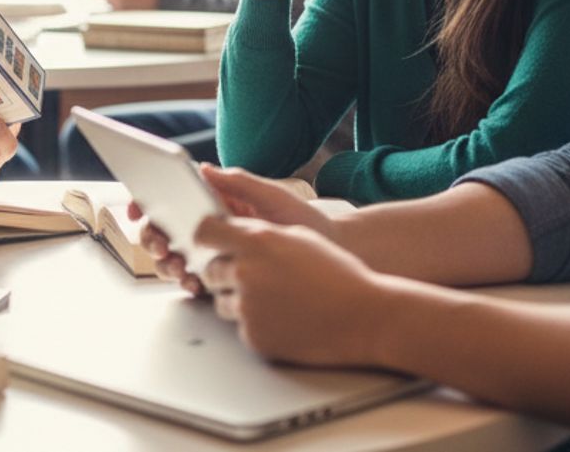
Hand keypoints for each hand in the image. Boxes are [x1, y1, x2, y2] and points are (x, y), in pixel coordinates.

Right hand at [132, 165, 332, 294]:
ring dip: (166, 262)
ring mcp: (214, 251)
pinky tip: (191, 282)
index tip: (139, 207)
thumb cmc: (303, 220)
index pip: (173, 197)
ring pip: (174, 256)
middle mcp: (210, 225)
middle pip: (165, 229)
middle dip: (152, 237)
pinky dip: (185, 281)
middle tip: (158, 244)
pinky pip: (193, 279)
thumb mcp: (273, 196)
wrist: (330, 255)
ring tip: (178, 266)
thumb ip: (238, 182)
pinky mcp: (222, 277)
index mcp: (217, 201)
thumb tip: (201, 168)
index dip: (148, 201)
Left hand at [194, 215, 381, 367]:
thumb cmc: (339, 275)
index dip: (205, 238)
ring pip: (222, 302)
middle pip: (210, 270)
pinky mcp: (254, 337)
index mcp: (257, 242)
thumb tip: (235, 234)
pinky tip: (285, 320)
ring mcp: (248, 308)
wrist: (365, 317)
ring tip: (278, 301)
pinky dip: (257, 325)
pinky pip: (241, 328)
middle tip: (254, 278)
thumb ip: (261, 235)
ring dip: (239, 301)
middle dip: (226, 273)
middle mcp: (246, 272)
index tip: (208, 243)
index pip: (204, 232)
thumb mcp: (300, 238)